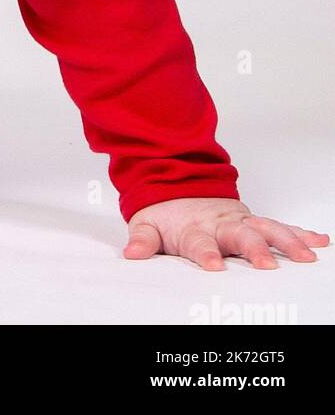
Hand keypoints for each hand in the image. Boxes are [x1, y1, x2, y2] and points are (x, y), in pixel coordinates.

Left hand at [124, 197, 329, 269]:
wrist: (176, 182)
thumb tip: (132, 254)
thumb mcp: (147, 224)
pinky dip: (300, 233)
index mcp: (194, 229)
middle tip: (268, 265)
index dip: (206, 254)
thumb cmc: (166, 214)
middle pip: (240, 237)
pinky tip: (319, 242)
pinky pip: (279, 226)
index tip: (215, 266)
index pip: (199, 244)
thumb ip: (143, 240)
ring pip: (266, 229)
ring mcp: (239, 221)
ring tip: (306, 257)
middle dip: (255, 250)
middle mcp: (220, 224)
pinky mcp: (253, 221)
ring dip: (286, 242)